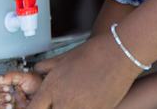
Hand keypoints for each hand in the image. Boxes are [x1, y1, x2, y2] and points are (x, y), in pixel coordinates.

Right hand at [0, 71, 42, 108]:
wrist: (46, 96)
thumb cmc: (39, 86)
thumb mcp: (27, 77)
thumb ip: (13, 75)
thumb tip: (0, 78)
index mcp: (8, 83)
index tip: (5, 85)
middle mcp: (5, 92)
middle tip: (8, 94)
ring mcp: (6, 102)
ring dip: (0, 101)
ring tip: (9, 101)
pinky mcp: (7, 108)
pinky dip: (1, 108)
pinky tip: (9, 106)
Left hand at [25, 34, 139, 108]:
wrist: (119, 53)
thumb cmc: (94, 52)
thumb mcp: (64, 57)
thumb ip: (47, 67)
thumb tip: (38, 70)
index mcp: (53, 88)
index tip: (36, 107)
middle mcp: (65, 101)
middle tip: (58, 102)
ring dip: (68, 108)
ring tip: (75, 100)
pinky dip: (84, 108)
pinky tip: (87, 101)